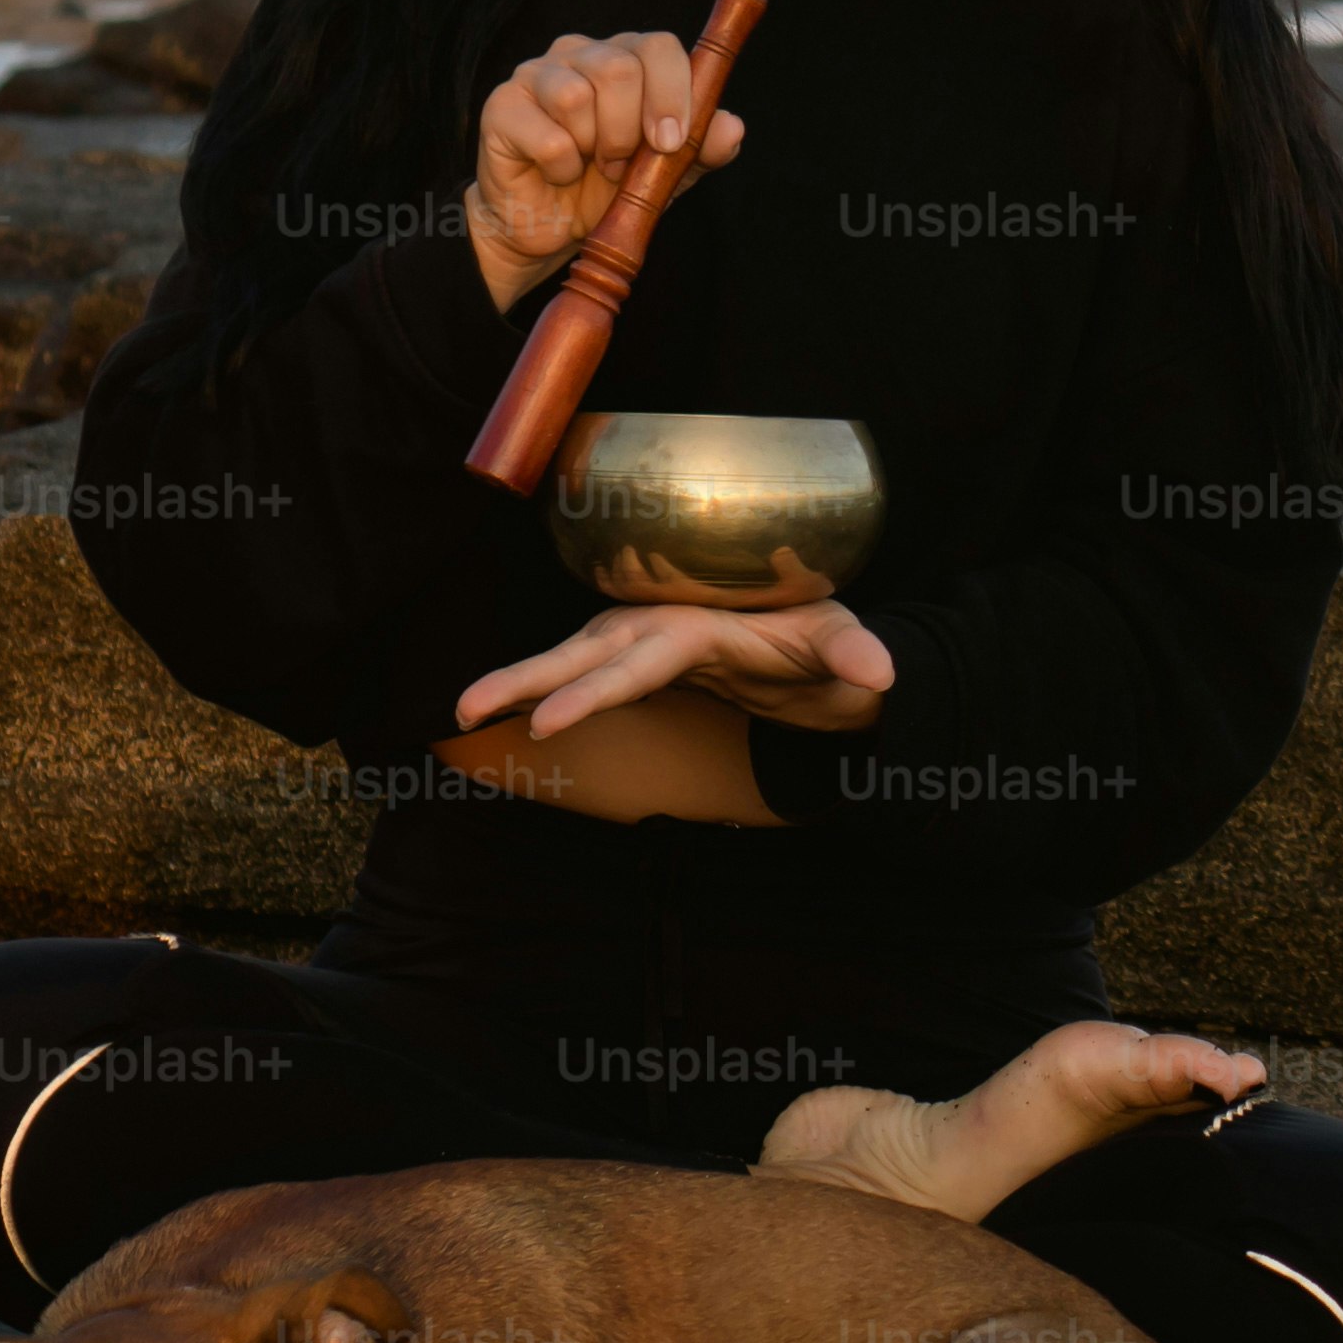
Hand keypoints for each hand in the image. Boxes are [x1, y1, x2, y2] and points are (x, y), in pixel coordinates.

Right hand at [456, 596, 892, 741]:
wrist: (823, 644)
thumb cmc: (830, 643)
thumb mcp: (848, 650)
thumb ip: (857, 656)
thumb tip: (881, 672)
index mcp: (704, 624)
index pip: (643, 658)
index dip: (596, 688)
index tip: (550, 719)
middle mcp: (662, 623)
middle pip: (589, 652)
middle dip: (528, 679)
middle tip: (469, 708)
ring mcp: (643, 637)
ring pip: (572, 658)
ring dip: (518, 680)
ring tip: (460, 711)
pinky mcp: (636, 655)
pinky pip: (579, 670)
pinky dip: (536, 686)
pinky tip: (491, 712)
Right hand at [471, 30, 751, 312]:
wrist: (547, 228)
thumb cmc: (606, 188)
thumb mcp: (666, 173)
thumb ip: (702, 148)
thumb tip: (732, 126)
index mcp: (625, 57)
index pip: (659, 46)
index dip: (673, 93)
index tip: (671, 140)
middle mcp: (579, 53)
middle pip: (619, 67)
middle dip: (629, 130)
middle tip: (621, 162)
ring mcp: (535, 74)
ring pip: (578, 96)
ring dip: (594, 147)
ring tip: (590, 165)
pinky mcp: (502, 105)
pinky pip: (547, 135)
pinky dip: (562, 166)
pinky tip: (557, 172)